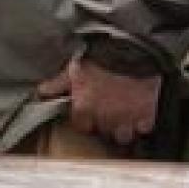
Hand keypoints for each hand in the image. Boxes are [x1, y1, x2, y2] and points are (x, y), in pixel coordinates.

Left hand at [36, 57, 159, 145]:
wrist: (133, 51)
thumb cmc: (102, 58)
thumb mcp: (75, 68)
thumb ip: (58, 84)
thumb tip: (42, 92)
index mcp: (84, 108)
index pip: (81, 126)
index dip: (86, 119)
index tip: (90, 112)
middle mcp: (104, 119)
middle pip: (103, 132)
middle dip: (105, 123)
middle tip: (108, 109)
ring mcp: (126, 119)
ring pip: (123, 136)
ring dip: (123, 127)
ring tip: (124, 115)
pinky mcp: (146, 116)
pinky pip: (144, 127)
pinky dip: (143, 122)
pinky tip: (141, 111)